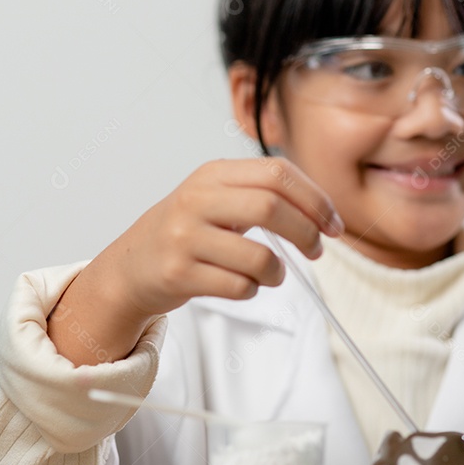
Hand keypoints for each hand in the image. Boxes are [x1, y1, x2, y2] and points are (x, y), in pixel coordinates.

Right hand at [49, 157, 341, 365]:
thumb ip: (261, 194)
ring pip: (258, 257)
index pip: (277, 174)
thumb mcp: (216, 199)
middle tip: (316, 250)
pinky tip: (242, 285)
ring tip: (272, 275)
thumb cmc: (187, 233)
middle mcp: (196, 200)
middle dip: (306, 233)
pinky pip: (238, 287)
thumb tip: (322, 212)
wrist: (130, 267)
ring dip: (278, 272)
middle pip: (271, 207)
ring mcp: (184, 237)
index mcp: (213, 175)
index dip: (315, 199)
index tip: (333, 224)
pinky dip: (252, 290)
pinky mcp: (178, 274)